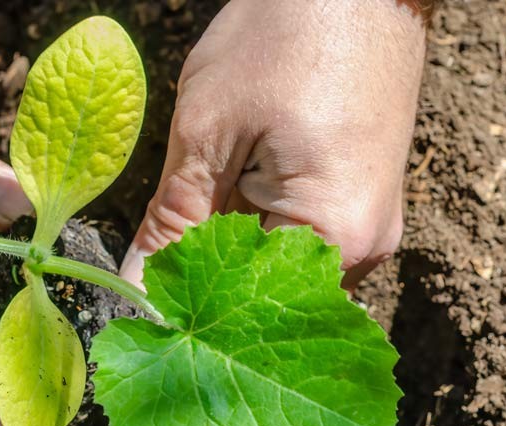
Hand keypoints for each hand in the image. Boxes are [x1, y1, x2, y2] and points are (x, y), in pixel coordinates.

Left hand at [121, 0, 426, 288]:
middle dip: (209, 285)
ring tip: (207, 213)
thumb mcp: (208, 128)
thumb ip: (172, 221)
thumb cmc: (284, 36)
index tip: (142, 297)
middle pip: (266, 303)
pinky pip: (301, 246)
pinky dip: (260, 235)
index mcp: (333, 235)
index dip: (182, 302)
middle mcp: (366, 249)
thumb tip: (134, 291)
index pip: (240, 309)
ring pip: (280, 276)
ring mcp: (372, 229)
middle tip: (168, 244)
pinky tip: (236, 200)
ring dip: (233, 260)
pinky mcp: (365, 206)